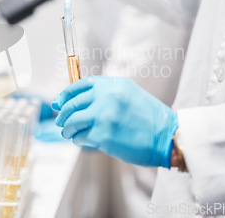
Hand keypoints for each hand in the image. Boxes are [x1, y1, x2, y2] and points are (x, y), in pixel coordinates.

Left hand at [52, 76, 177, 166]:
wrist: (166, 137)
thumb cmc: (149, 118)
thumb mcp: (129, 94)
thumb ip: (106, 93)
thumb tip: (80, 100)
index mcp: (113, 85)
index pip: (80, 85)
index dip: (65, 94)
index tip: (58, 102)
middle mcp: (107, 97)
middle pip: (72, 103)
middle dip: (63, 114)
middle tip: (61, 121)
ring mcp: (103, 116)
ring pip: (72, 121)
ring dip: (67, 128)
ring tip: (69, 132)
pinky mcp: (103, 135)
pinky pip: (80, 137)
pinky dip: (78, 139)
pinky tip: (82, 140)